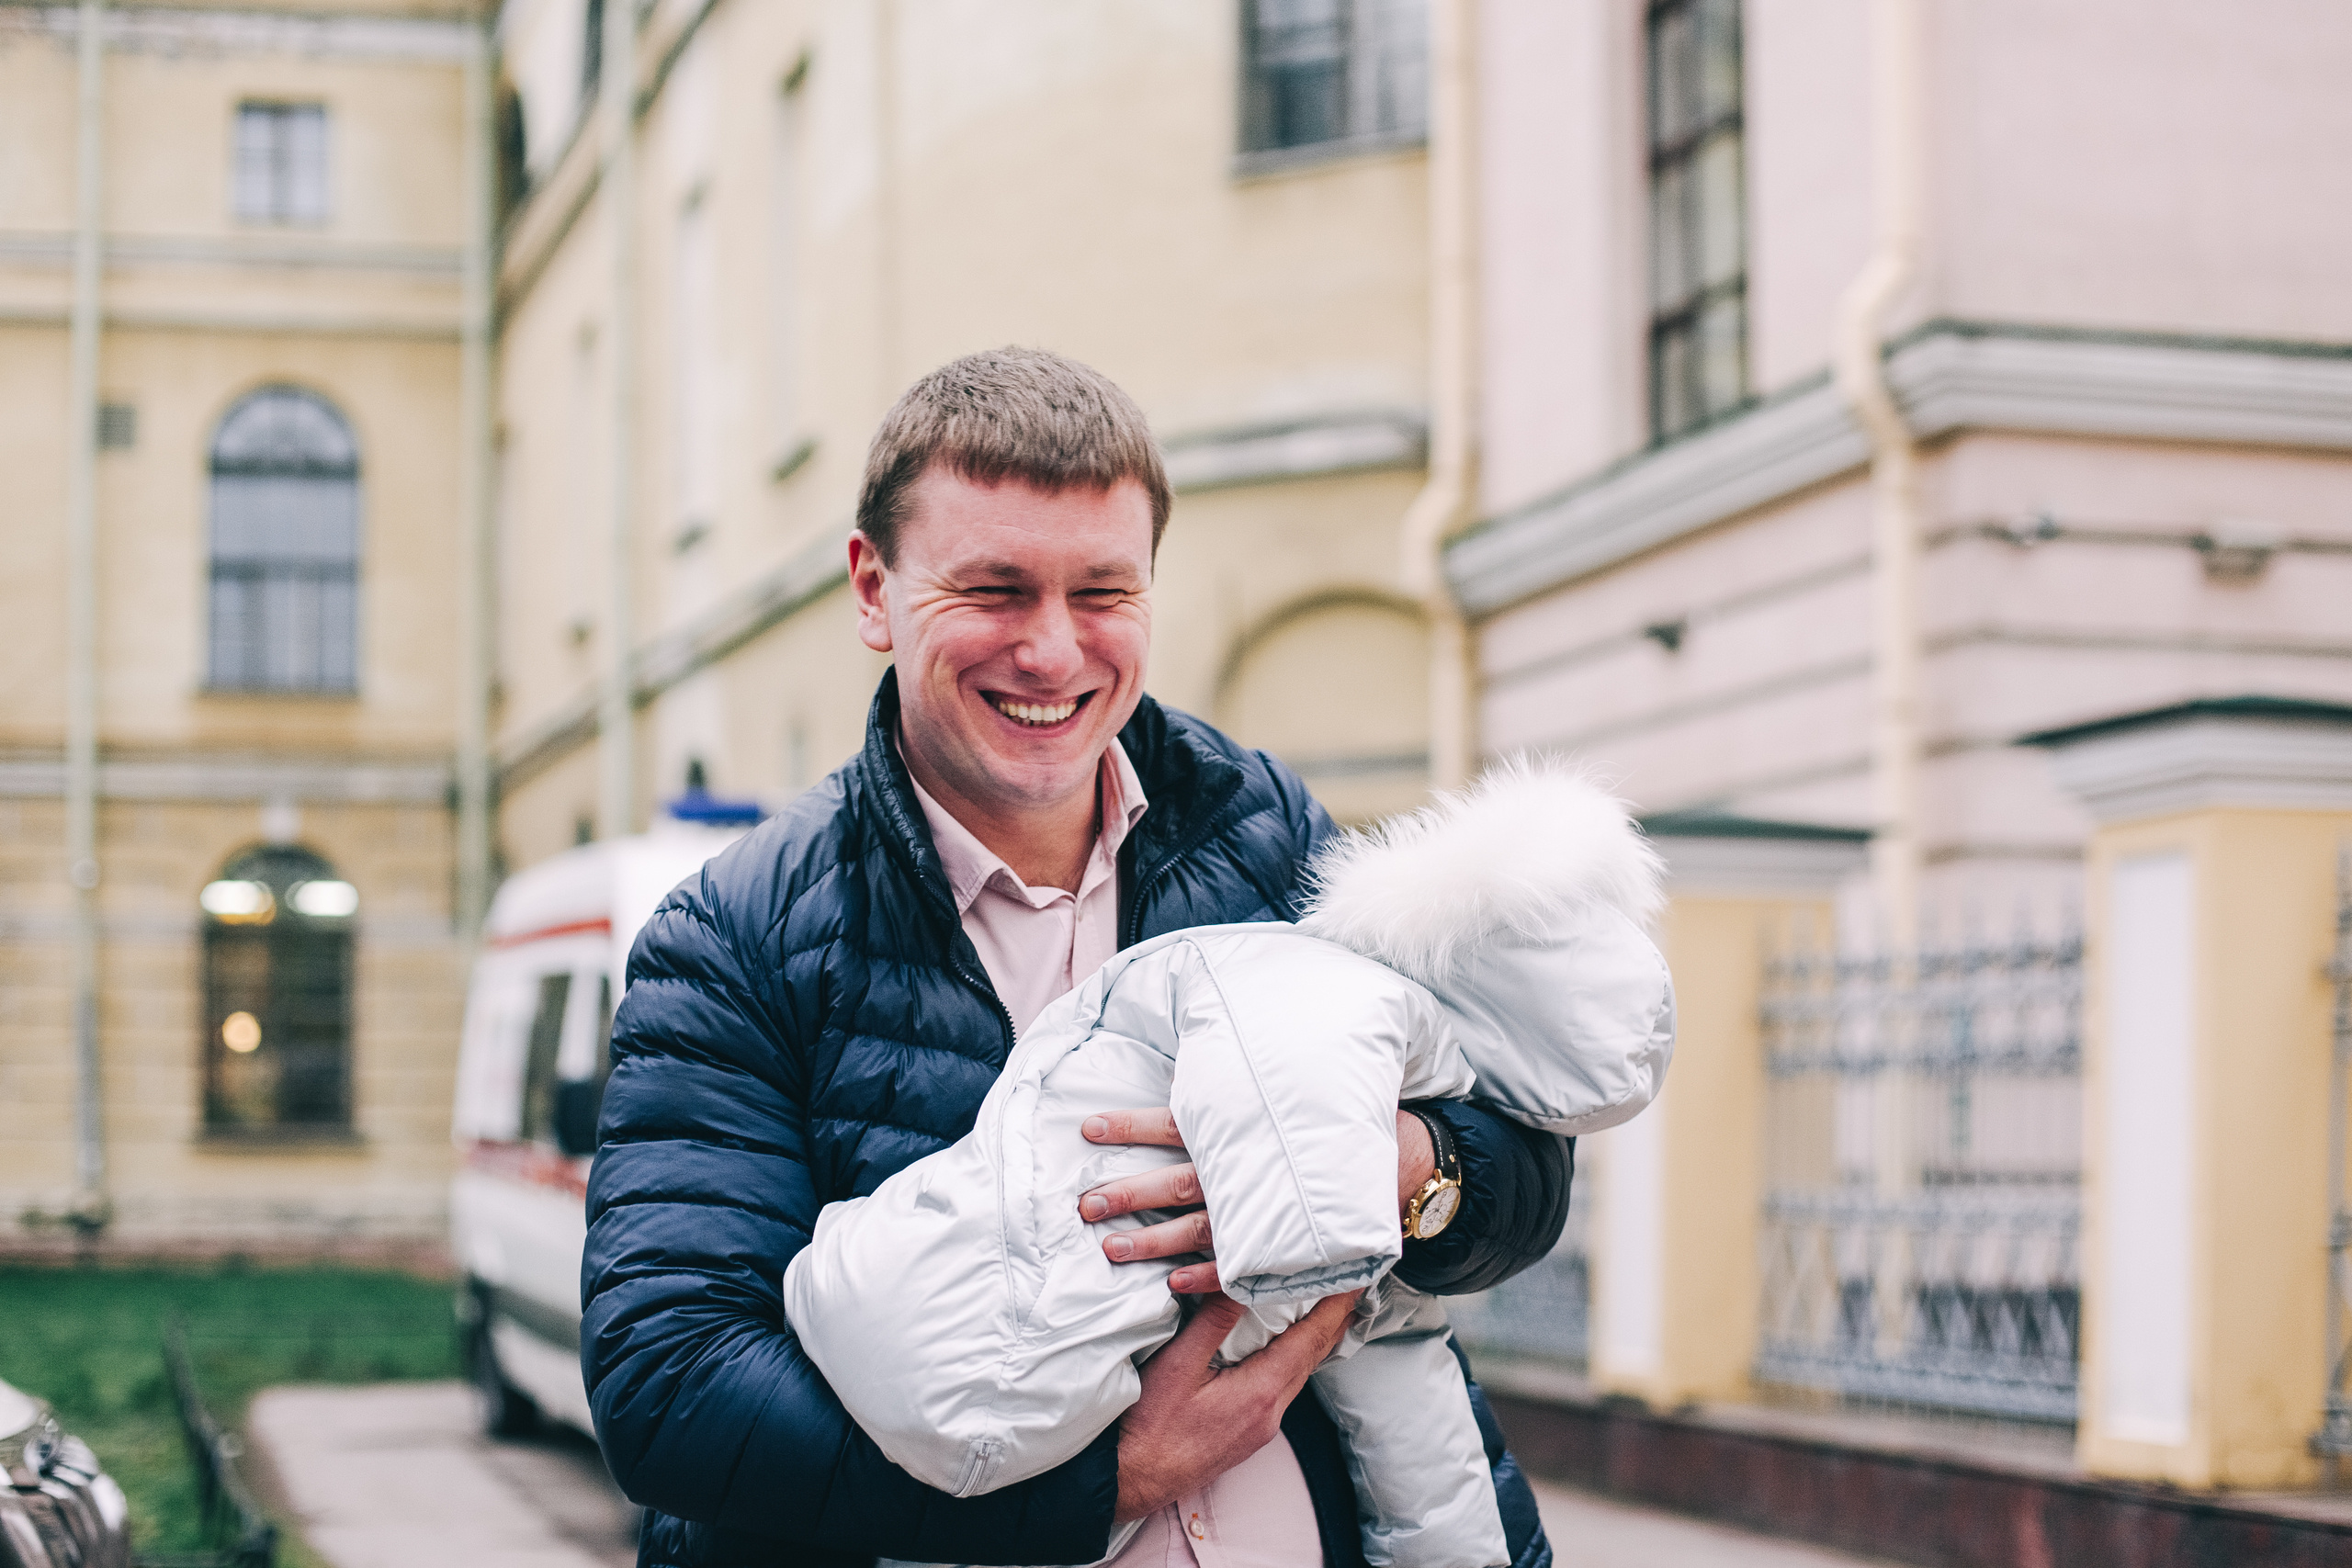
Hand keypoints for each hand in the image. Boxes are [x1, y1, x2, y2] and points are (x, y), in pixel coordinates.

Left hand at [1079, 1107, 1442, 1293]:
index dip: (1131, 1124)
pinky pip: (1240, 1265)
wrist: (1400, 1154)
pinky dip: (1206, 1276)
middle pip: (1177, 1182)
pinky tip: (1172, 1285)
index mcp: (1243, 1128)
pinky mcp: (1285, 1243)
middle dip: (1128, 1194)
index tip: (1088, 1127)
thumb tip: (1188, 1063)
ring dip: (1153, 1242)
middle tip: (1084, 1204)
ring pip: (1200, 1228)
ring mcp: (1266, 1210)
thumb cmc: (1326, 1119)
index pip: (1176, 1123)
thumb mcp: (1281, 1094)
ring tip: (1110, 1249)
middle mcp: (1249, 1169)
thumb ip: (1234, 1091)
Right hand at [1113, 1289, 1361, 1521]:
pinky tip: (1288, 1346)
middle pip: (1314, 1354)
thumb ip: (1213, 1321)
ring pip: (1301, 1371)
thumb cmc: (1151, 1427)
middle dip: (1334, 1316)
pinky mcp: (1250, 1431)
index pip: (1312, 1338)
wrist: (1135, 1481)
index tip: (1354, 1276)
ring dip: (1315, 1337)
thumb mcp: (1178, 1365)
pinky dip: (1295, 1356)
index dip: (1335, 1304)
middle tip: (1348, 1281)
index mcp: (1261, 1390)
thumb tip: (1238, 1280)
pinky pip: (1285, 1385)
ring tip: (1326, 1305)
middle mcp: (1272, 1411)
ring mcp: (1263, 1425)